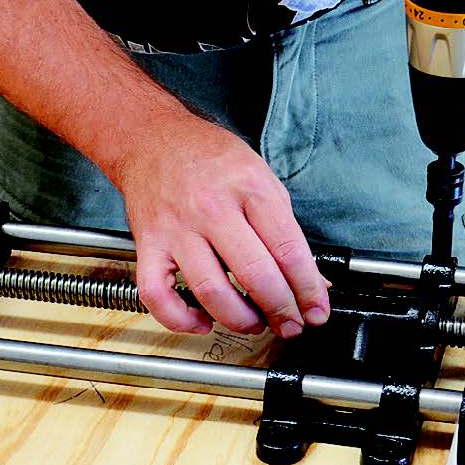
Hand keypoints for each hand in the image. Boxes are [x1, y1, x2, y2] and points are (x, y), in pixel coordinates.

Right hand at [110, 112, 330, 337]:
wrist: (152, 140)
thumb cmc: (210, 160)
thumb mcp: (262, 178)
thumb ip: (285, 229)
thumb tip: (311, 278)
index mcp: (249, 187)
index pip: (289, 250)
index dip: (308, 289)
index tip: (316, 310)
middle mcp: (212, 208)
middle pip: (255, 275)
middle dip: (281, 310)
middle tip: (291, 324)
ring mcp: (177, 229)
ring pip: (211, 291)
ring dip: (240, 320)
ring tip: (255, 323)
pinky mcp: (148, 245)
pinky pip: (158, 295)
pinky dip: (181, 319)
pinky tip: (202, 321)